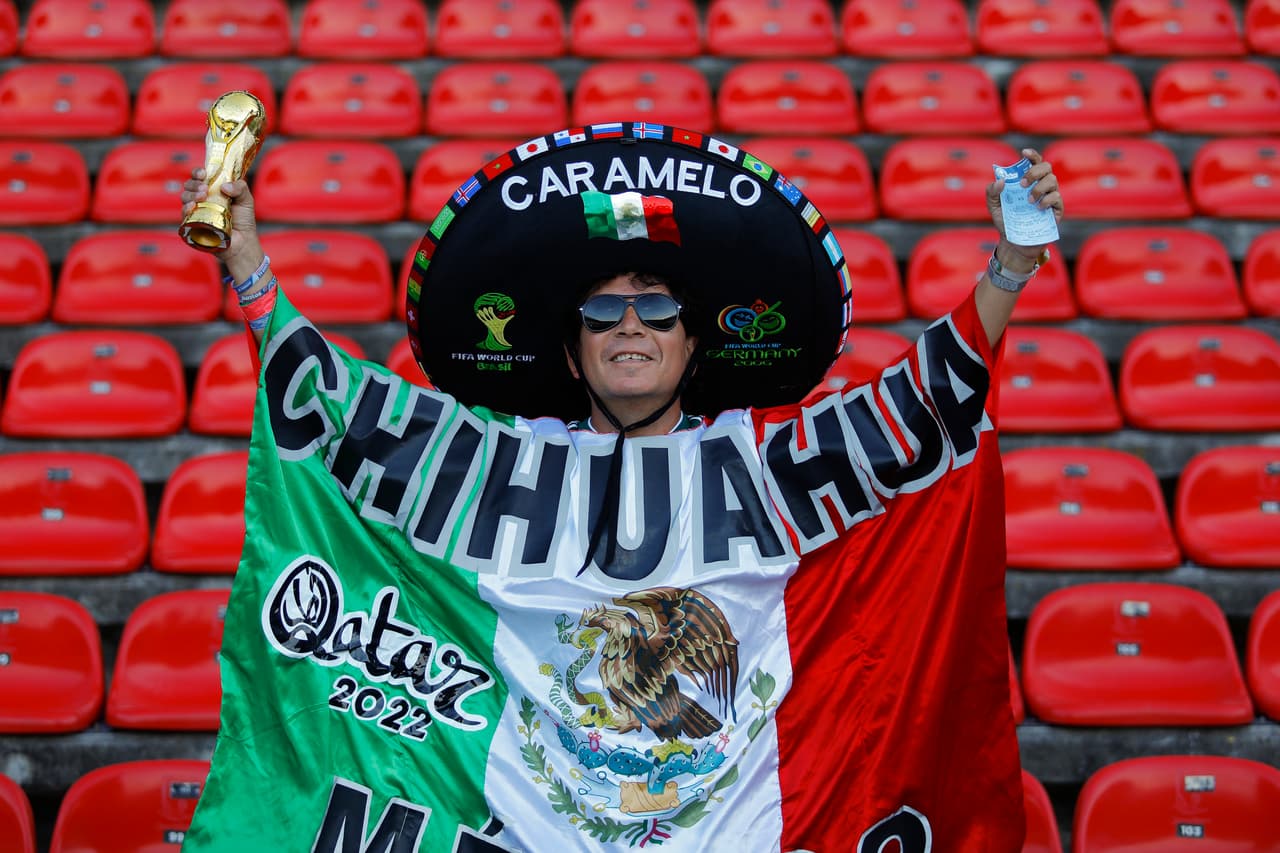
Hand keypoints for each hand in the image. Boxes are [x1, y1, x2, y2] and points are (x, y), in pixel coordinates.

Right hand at [180, 167, 263, 280]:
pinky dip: (185, 209)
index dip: (198, 173)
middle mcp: (201, 200)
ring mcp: (196, 212)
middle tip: (205, 188)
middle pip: (189, 186)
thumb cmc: (244, 221)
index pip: (199, 177)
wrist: (243, 243)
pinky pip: (183, 216)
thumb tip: (224, 186)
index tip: (203, 173)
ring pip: (184, 198)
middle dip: (194, 184)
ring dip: (190, 194)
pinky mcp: (192, 225)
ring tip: (202, 197)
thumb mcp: (246, 200)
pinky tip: (192, 207)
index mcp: (212, 191)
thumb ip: (240, 188)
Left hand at [985, 148, 1063, 271]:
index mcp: (1028, 181)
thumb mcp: (993, 207)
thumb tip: (1000, 180)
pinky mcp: (1057, 209)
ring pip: (1052, 180)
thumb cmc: (1006, 221)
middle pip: (1046, 167)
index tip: (1024, 152)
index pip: (1034, 162)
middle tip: (1022, 184)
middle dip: (1035, 171)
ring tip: (1028, 201)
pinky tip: (1037, 207)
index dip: (1032, 155)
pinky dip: (1046, 199)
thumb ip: (992, 192)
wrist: (1014, 242)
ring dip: (1039, 187)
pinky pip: (1056, 197)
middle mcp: (1041, 185)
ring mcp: (1050, 196)